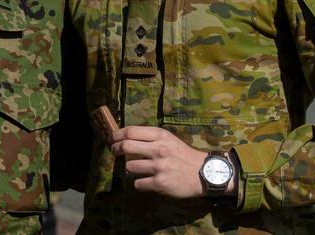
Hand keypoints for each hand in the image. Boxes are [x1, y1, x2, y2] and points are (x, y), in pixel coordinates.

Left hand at [109, 126, 227, 198]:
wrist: (203, 173)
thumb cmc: (182, 154)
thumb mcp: (168, 139)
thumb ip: (149, 137)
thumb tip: (124, 137)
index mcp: (160, 136)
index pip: (130, 131)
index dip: (116, 135)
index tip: (111, 139)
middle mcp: (159, 149)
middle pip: (126, 146)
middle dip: (115, 149)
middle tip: (114, 151)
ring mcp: (159, 167)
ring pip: (130, 166)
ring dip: (129, 168)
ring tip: (137, 168)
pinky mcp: (160, 183)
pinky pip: (138, 183)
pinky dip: (139, 183)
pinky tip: (146, 181)